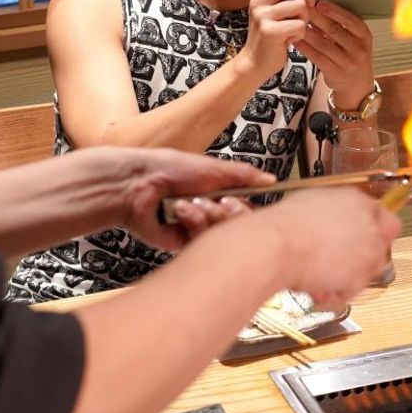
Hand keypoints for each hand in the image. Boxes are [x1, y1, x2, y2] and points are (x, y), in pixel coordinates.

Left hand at [113, 148, 273, 249]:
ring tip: (191, 202)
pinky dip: (192, 223)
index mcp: (219, 193)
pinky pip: (202, 241)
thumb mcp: (215, 168)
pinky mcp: (185, 244)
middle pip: (237, 225)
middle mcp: (211, 212)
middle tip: (219, 201)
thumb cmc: (173, 169)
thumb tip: (271, 179)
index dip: (246, 208)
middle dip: (228, 211)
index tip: (239, 201)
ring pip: (221, 234)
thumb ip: (245, 176)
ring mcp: (198, 229)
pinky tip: (178, 213)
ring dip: (208, 215)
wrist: (139, 185)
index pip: (246, 209)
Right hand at [237, 0, 314, 78]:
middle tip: (309, 3)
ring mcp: (262, 15)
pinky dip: (301, 33)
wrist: (255, 62)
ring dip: (305, 17)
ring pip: (299, 4)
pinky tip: (292, 38)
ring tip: (295, 26)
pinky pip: (299, 24)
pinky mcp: (270, 31)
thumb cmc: (270, 35)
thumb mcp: (271, 10)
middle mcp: (257, 0)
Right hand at [260, 187, 399, 302]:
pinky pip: (355, 288)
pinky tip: (321, 283)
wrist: (279, 245)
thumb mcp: (313, 200)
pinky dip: (340, 290)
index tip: (362, 236)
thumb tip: (335, 214)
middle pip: (383, 243)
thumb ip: (336, 208)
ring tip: (325, 271)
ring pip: (372, 268)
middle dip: (364, 252)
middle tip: (342, 256)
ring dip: (353, 272)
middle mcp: (370, 225)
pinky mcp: (361, 277)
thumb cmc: (288, 222)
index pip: (385, 217)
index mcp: (358, 201)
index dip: (373, 229)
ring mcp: (369, 251)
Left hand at [296, 0, 374, 105]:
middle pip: (335, 30)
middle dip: (317, 18)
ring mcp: (347, 62)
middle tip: (303, 8)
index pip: (351, 20)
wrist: (358, 86)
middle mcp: (358, 49)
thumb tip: (320, 5)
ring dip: (308, 32)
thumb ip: (342, 26)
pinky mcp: (335, 73)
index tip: (320, 2)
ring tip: (296, 22)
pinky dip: (305, 47)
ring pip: (323, 44)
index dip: (335, 11)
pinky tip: (296, 40)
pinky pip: (317, 57)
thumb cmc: (353, 57)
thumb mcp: (356, 40)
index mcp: (365, 36)